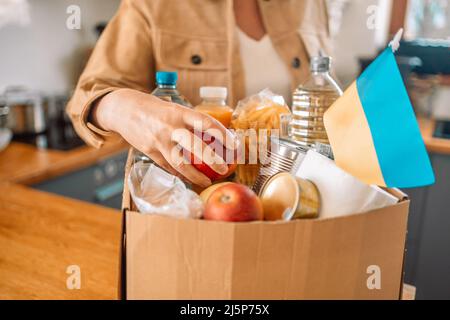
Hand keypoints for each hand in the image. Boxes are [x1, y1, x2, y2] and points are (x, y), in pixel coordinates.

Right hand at [92, 89, 235, 186]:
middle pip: (195, 146)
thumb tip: (213, 134)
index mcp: (179, 112)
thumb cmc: (153, 108)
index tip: (234, 144)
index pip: (205, 123)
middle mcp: (170, 127)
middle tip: (224, 169)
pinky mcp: (149, 152)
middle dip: (212, 159)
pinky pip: (167, 167)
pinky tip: (189, 179)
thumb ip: (189, 121)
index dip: (222, 134)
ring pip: (180, 163)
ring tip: (207, 181)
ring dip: (195, 175)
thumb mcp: (173, 108)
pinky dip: (179, 174)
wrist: (122, 109)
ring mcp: (159, 141)